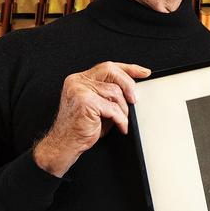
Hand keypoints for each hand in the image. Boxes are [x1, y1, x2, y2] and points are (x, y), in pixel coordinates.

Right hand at [33, 61, 150, 176]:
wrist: (65, 144)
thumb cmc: (82, 127)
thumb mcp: (99, 106)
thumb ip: (111, 94)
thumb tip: (134, 90)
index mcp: (80, 79)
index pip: (107, 67)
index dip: (128, 68)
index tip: (144, 72)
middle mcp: (78, 81)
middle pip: (111, 71)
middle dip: (128, 84)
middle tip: (134, 99)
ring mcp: (80, 90)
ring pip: (114, 92)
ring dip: (123, 109)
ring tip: (122, 119)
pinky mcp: (85, 102)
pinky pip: (112, 108)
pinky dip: (121, 119)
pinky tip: (121, 126)